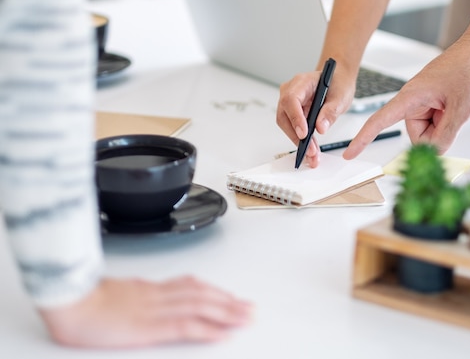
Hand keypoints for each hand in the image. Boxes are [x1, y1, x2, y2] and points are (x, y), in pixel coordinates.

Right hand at [39, 277, 252, 347]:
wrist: (67, 301)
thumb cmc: (83, 300)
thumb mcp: (115, 292)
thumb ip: (135, 293)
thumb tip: (145, 292)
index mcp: (149, 289)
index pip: (190, 286)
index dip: (214, 291)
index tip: (231, 297)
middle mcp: (157, 296)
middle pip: (202, 295)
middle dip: (230, 302)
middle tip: (250, 308)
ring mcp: (155, 310)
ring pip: (200, 307)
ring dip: (227, 312)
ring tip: (246, 318)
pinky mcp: (149, 327)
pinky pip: (185, 325)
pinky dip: (208, 329)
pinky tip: (223, 333)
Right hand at [276, 68, 354, 167]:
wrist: (338, 80)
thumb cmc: (338, 84)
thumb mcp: (341, 97)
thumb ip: (331, 111)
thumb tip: (321, 128)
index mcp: (302, 82)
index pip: (291, 99)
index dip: (296, 118)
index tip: (304, 133)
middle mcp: (291, 90)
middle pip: (285, 115)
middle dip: (296, 136)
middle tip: (310, 151)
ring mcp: (290, 102)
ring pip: (287, 124)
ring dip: (298, 141)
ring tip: (312, 154)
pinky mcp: (293, 112)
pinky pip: (293, 127)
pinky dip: (301, 140)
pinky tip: (311, 150)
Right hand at [343, 23, 469, 157]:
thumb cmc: (468, 69)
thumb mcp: (460, 109)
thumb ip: (445, 136)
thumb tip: (435, 153)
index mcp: (411, 97)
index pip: (379, 121)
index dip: (363, 139)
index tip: (350, 153)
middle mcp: (413, 100)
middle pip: (416, 134)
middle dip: (435, 134)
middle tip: (453, 116)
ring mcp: (423, 101)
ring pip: (427, 130)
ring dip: (443, 125)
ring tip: (456, 105)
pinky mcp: (431, 102)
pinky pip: (434, 122)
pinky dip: (446, 120)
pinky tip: (455, 105)